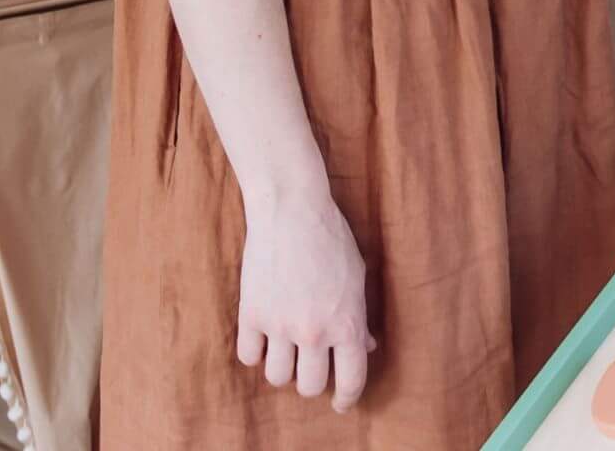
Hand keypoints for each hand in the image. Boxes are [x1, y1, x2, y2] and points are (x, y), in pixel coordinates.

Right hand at [236, 184, 375, 411]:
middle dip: (313, 379)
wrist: (292, 210)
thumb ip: (358, 316)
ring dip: (284, 367)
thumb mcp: (357, 276)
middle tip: (312, 364)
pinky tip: (264, 335)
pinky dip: (256, 351)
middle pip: (310, 387)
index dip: (347, 398)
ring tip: (288, 347)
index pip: (351, 380)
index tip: (341, 404)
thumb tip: (366, 347)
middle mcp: (314, 331)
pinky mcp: (251, 315)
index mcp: (347, 322)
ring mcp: (280, 326)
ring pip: (278, 378)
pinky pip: (249, 357)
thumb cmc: (332, 240)